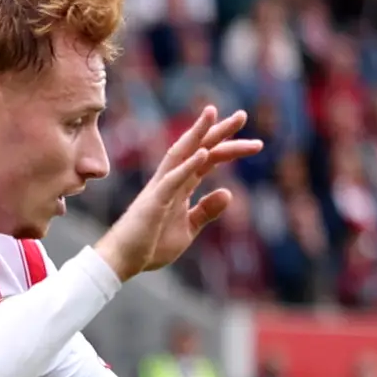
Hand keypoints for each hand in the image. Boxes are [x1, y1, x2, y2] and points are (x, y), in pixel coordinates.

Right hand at [93, 104, 261, 280]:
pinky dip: (188, 166)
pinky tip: (204, 153)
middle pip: (197, 148)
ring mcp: (160, 188)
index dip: (229, 148)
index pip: (207, 160)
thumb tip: (228, 192)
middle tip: (243, 115)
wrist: (122, 262)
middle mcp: (170, 180)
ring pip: (180, 153)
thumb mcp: (188, 230)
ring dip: (197, 133)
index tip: (255, 143)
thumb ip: (206, 211)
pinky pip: (172, 180)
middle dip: (219, 131)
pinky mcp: (153, 202)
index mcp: (180, 186)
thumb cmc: (150, 246)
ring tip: (213, 113)